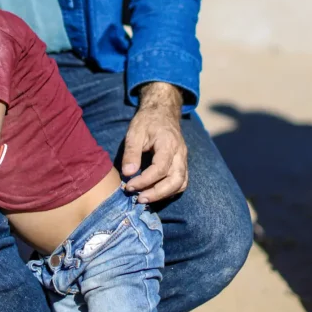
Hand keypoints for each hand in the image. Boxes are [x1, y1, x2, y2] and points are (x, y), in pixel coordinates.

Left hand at [121, 82, 187, 203]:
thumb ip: (131, 153)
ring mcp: (183, 159)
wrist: (162, 112)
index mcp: (168, 144)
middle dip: (157, 193)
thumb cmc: (147, 121)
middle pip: (176, 181)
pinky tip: (155, 193)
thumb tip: (128, 174)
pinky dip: (170, 191)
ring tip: (145, 198)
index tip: (129, 186)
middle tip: (139, 199)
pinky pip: (181, 182)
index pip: (160, 169)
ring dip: (164, 195)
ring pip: (180, 184)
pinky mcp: (182, 164)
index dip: (144, 181)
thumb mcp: (135, 133)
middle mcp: (180, 154)